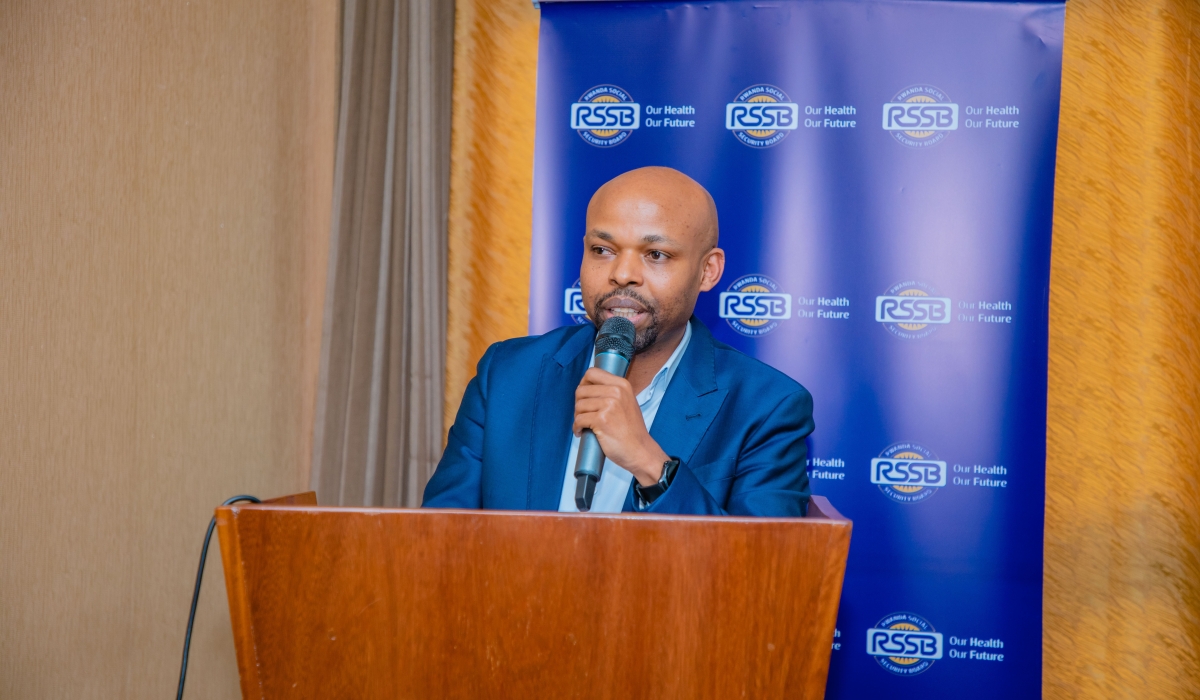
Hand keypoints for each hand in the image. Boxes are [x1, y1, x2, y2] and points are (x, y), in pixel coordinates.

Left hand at [573, 367, 669, 486]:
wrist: (640, 450)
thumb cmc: (631, 430)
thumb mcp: (627, 402)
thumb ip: (611, 392)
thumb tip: (588, 388)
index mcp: (622, 384)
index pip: (592, 373)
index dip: (583, 384)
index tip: (584, 396)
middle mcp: (616, 391)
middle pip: (581, 390)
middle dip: (578, 404)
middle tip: (583, 415)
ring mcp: (609, 405)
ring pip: (578, 405)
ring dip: (577, 417)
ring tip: (584, 425)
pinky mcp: (602, 420)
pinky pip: (579, 420)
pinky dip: (577, 428)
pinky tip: (582, 432)